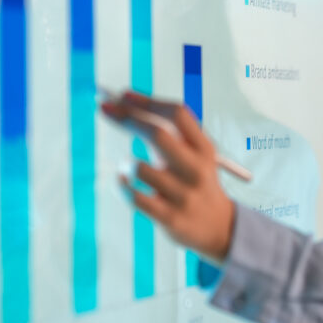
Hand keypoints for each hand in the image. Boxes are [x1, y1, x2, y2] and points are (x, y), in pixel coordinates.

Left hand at [100, 91, 234, 261]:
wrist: (218, 227)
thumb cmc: (194, 181)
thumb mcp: (193, 155)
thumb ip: (166, 132)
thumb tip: (121, 104)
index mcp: (204, 148)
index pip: (177, 113)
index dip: (147, 101)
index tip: (122, 95)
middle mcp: (197, 169)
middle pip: (159, 134)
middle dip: (128, 119)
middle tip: (105, 110)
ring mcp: (184, 194)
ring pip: (140, 168)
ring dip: (125, 163)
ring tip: (126, 167)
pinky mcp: (171, 218)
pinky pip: (135, 197)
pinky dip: (122, 186)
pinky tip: (122, 182)